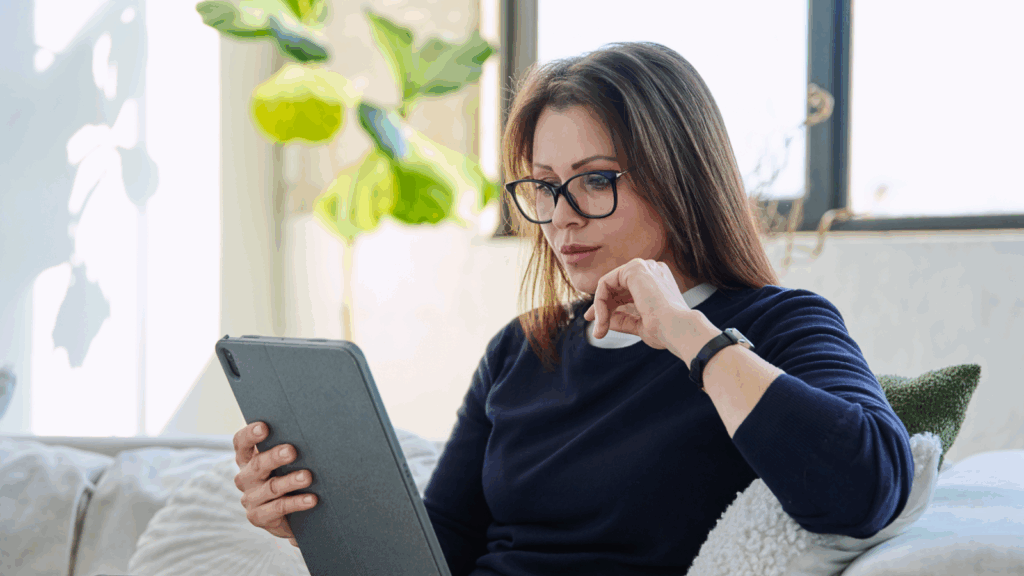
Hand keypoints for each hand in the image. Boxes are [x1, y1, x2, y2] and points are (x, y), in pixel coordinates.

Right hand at [233, 422, 316, 547]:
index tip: (264, 427)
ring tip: (307, 476)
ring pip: (271, 487)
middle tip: (292, 451)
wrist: (288, 516)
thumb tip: (311, 432)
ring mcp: (250, 499)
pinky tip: (312, 499)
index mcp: (247, 459)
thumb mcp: (284, 462)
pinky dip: (296, 503)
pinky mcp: (258, 517)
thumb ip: (288, 447)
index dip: (250, 434)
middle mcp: (245, 478)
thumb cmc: (288, 477)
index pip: (242, 443)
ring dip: (290, 481)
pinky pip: (278, 508)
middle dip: (274, 457)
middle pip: (257, 465)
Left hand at [583, 258, 692, 350]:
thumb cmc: (666, 330)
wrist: (678, 330)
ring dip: (601, 308)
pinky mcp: (634, 268)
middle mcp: (651, 270)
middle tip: (596, 329)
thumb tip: (602, 320)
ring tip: (601, 329)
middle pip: (614, 287)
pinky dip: (600, 302)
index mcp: (656, 281)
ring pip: (607, 285)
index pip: (624, 290)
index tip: (599, 326)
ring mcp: (644, 267)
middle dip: (601, 307)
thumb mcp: (639, 324)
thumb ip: (622, 319)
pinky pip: (605, 283)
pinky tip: (603, 318)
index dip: (607, 306)